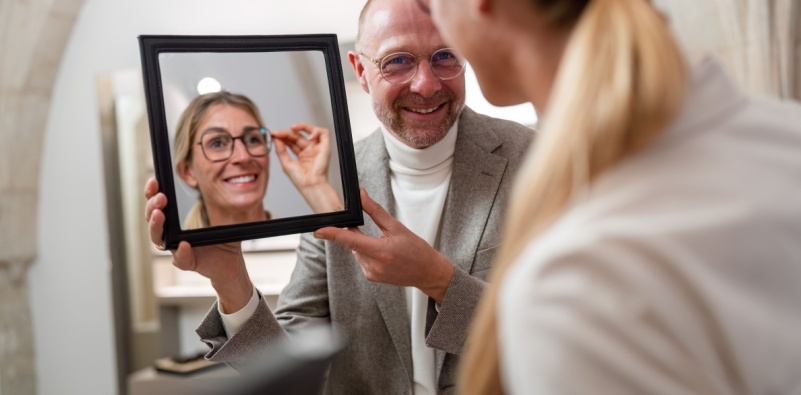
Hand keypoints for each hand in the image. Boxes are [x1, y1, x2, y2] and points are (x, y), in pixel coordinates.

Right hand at [144, 177, 252, 312]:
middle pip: (152, 219)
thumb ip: (220, 202)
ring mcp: (176, 249)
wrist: (231, 261)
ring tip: (159, 214)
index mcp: (173, 221)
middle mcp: (169, 234)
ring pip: (158, 239)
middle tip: (160, 198)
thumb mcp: (222, 215)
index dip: (151, 193)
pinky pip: (180, 259)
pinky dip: (181, 252)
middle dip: (152, 206)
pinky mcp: (187, 262)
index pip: (156, 205)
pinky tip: (185, 244)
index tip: (154, 181)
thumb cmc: (222, 237)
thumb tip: (231, 185)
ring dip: (156, 226)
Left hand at [273, 123, 343, 212]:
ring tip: (292, 128)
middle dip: (288, 132)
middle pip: (299, 136)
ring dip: (302, 127)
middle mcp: (310, 151)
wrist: (310, 185)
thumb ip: (281, 150)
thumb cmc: (301, 180)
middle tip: (279, 132)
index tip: (275, 135)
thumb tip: (276, 139)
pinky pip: (324, 133)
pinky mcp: (325, 147)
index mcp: (302, 156)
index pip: (292, 141)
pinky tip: (308, 135)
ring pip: (311, 131)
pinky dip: (316, 131)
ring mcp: (317, 149)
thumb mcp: (286, 163)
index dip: (284, 136)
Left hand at [313, 189, 455, 303]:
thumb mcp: (397, 227)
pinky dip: (368, 253)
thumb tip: (361, 196)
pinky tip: (384, 254)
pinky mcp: (372, 278)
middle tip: (372, 231)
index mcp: (381, 251)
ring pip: (357, 252)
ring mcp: (372, 274)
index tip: (319, 230)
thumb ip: (375, 211)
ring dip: (363, 245)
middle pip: (353, 244)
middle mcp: (374, 265)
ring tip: (386, 246)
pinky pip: (362, 260)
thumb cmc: (417, 250)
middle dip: (356, 234)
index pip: (350, 241)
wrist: (428, 272)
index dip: (332, 234)